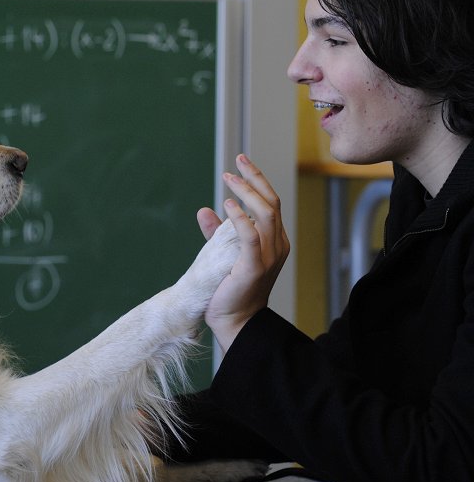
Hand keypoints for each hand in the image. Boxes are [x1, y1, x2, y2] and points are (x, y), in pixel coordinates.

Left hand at [201, 154, 289, 352]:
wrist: (233, 321)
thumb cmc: (228, 289)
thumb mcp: (223, 254)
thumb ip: (217, 232)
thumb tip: (204, 210)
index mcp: (274, 241)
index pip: (271, 203)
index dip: (258, 180)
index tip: (241, 163)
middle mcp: (277, 245)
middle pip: (271, 202)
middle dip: (254, 178)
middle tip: (236, 160)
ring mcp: (269, 255)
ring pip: (265, 213)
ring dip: (247, 192)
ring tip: (229, 178)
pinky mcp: (255, 266)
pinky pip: (251, 235)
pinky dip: (240, 217)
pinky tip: (227, 204)